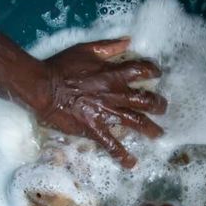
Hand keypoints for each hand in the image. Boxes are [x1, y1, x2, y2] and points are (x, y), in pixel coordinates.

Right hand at [24, 39, 164, 165]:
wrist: (42, 87)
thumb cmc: (61, 66)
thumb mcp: (86, 49)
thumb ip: (108, 46)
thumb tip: (128, 41)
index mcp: (114, 74)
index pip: (142, 71)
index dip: (153, 72)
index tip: (157, 75)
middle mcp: (115, 94)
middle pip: (145, 100)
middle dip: (158, 105)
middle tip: (163, 108)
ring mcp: (106, 112)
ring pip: (136, 121)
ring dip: (150, 129)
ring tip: (159, 134)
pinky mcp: (94, 128)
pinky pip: (111, 144)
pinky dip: (122, 155)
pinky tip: (131, 163)